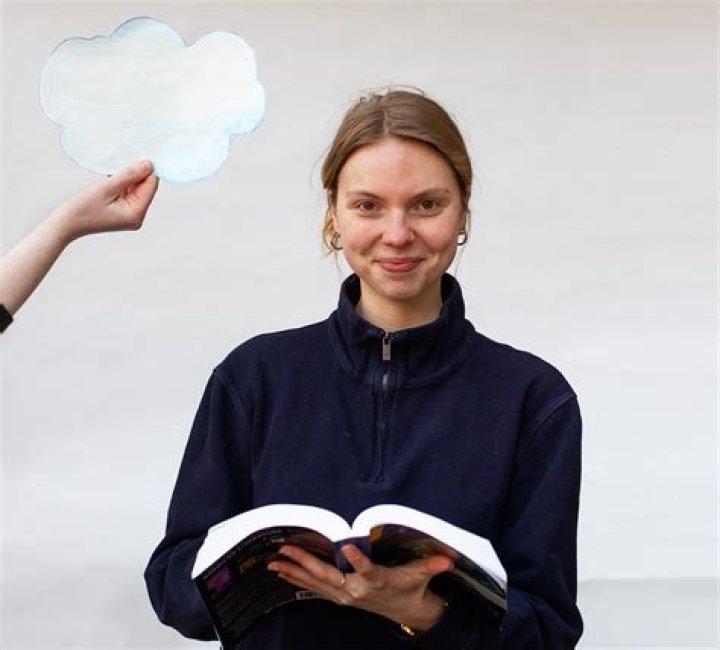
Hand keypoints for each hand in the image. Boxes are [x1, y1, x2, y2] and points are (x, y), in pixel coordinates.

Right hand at [50, 160, 158, 243]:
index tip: (135, 157)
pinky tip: (111, 180)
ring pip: (138, 188)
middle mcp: (138, 216)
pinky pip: (129, 192)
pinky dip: (123, 183)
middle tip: (120, 165)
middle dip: (136, 174)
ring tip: (112, 175)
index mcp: (136, 213)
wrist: (67, 223)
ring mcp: (131, 215)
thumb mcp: (106, 188)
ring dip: (128, 178)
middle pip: (146, 187)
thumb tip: (149, 165)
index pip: (151, 186)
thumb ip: (129, 176)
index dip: (146, 170)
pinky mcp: (125, 211)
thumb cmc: (82, 209)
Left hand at [267, 544, 452, 631]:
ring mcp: (345, 596)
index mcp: (377, 581)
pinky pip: (314, 588)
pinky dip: (298, 580)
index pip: (367, 570)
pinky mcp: (339, 597)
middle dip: (306, 562)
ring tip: (274, 562)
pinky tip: (283, 572)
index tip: (347, 547)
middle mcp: (357, 590)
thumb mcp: (421, 575)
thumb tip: (448, 560)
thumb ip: (432, 566)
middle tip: (287, 549)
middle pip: (329, 576)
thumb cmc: (410, 587)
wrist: (406, 612)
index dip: (358, 560)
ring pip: (316, 583)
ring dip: (294, 571)